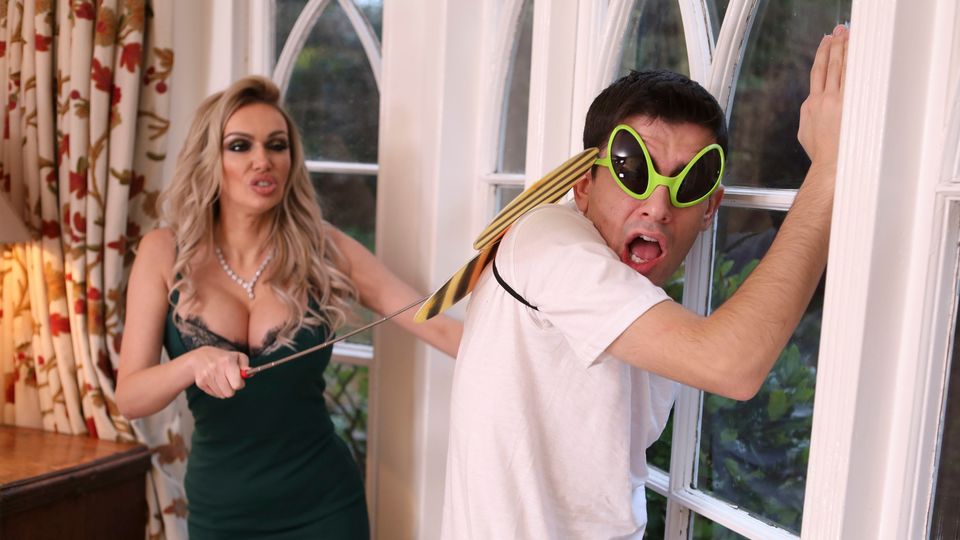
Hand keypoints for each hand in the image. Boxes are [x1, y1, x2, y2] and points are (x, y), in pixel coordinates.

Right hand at [188, 346, 248, 398]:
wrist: (199, 357)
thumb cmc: (222, 358)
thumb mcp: (237, 356)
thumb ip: (245, 364)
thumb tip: (250, 373)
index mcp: (227, 362)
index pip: (237, 384)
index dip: (240, 384)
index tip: (239, 380)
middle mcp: (216, 369)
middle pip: (229, 393)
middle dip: (232, 388)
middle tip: (230, 381)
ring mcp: (207, 376)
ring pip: (222, 395)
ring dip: (224, 390)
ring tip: (222, 380)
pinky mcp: (200, 383)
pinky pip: (214, 394)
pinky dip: (216, 390)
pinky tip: (215, 382)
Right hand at [798, 24, 848, 168]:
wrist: (830, 164)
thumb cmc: (820, 154)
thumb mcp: (806, 134)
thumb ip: (809, 116)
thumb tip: (812, 108)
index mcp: (810, 105)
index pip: (817, 73)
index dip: (821, 55)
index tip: (825, 43)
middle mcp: (822, 99)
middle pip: (828, 66)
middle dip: (833, 46)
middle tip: (838, 31)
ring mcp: (836, 101)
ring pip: (841, 68)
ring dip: (845, 49)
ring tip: (848, 35)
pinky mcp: (849, 106)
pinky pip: (853, 78)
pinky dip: (855, 63)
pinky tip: (859, 53)